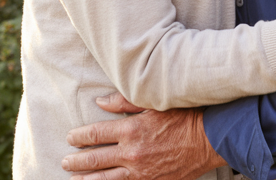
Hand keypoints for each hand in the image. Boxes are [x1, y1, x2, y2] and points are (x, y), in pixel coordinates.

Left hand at [63, 93, 226, 179]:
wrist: (210, 139)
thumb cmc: (183, 116)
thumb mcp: (153, 103)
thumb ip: (124, 103)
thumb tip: (99, 102)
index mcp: (131, 130)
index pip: (95, 135)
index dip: (79, 137)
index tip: (70, 138)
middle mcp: (133, 153)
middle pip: (96, 159)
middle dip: (77, 161)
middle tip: (65, 162)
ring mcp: (142, 172)